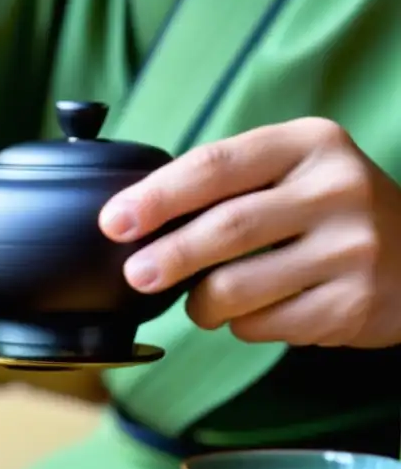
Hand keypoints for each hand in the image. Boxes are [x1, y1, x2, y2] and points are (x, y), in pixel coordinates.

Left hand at [98, 118, 400, 348]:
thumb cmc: (325, 210)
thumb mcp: (289, 172)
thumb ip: (223, 184)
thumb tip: (132, 219)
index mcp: (309, 144)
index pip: (216, 166)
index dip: (156, 196)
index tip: (113, 221)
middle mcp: (337, 189)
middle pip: (227, 228)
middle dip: (169, 256)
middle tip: (135, 274)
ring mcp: (353, 249)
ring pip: (240, 287)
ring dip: (201, 303)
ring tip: (199, 301)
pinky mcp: (355, 304)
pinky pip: (266, 324)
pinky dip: (243, 324)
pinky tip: (256, 311)